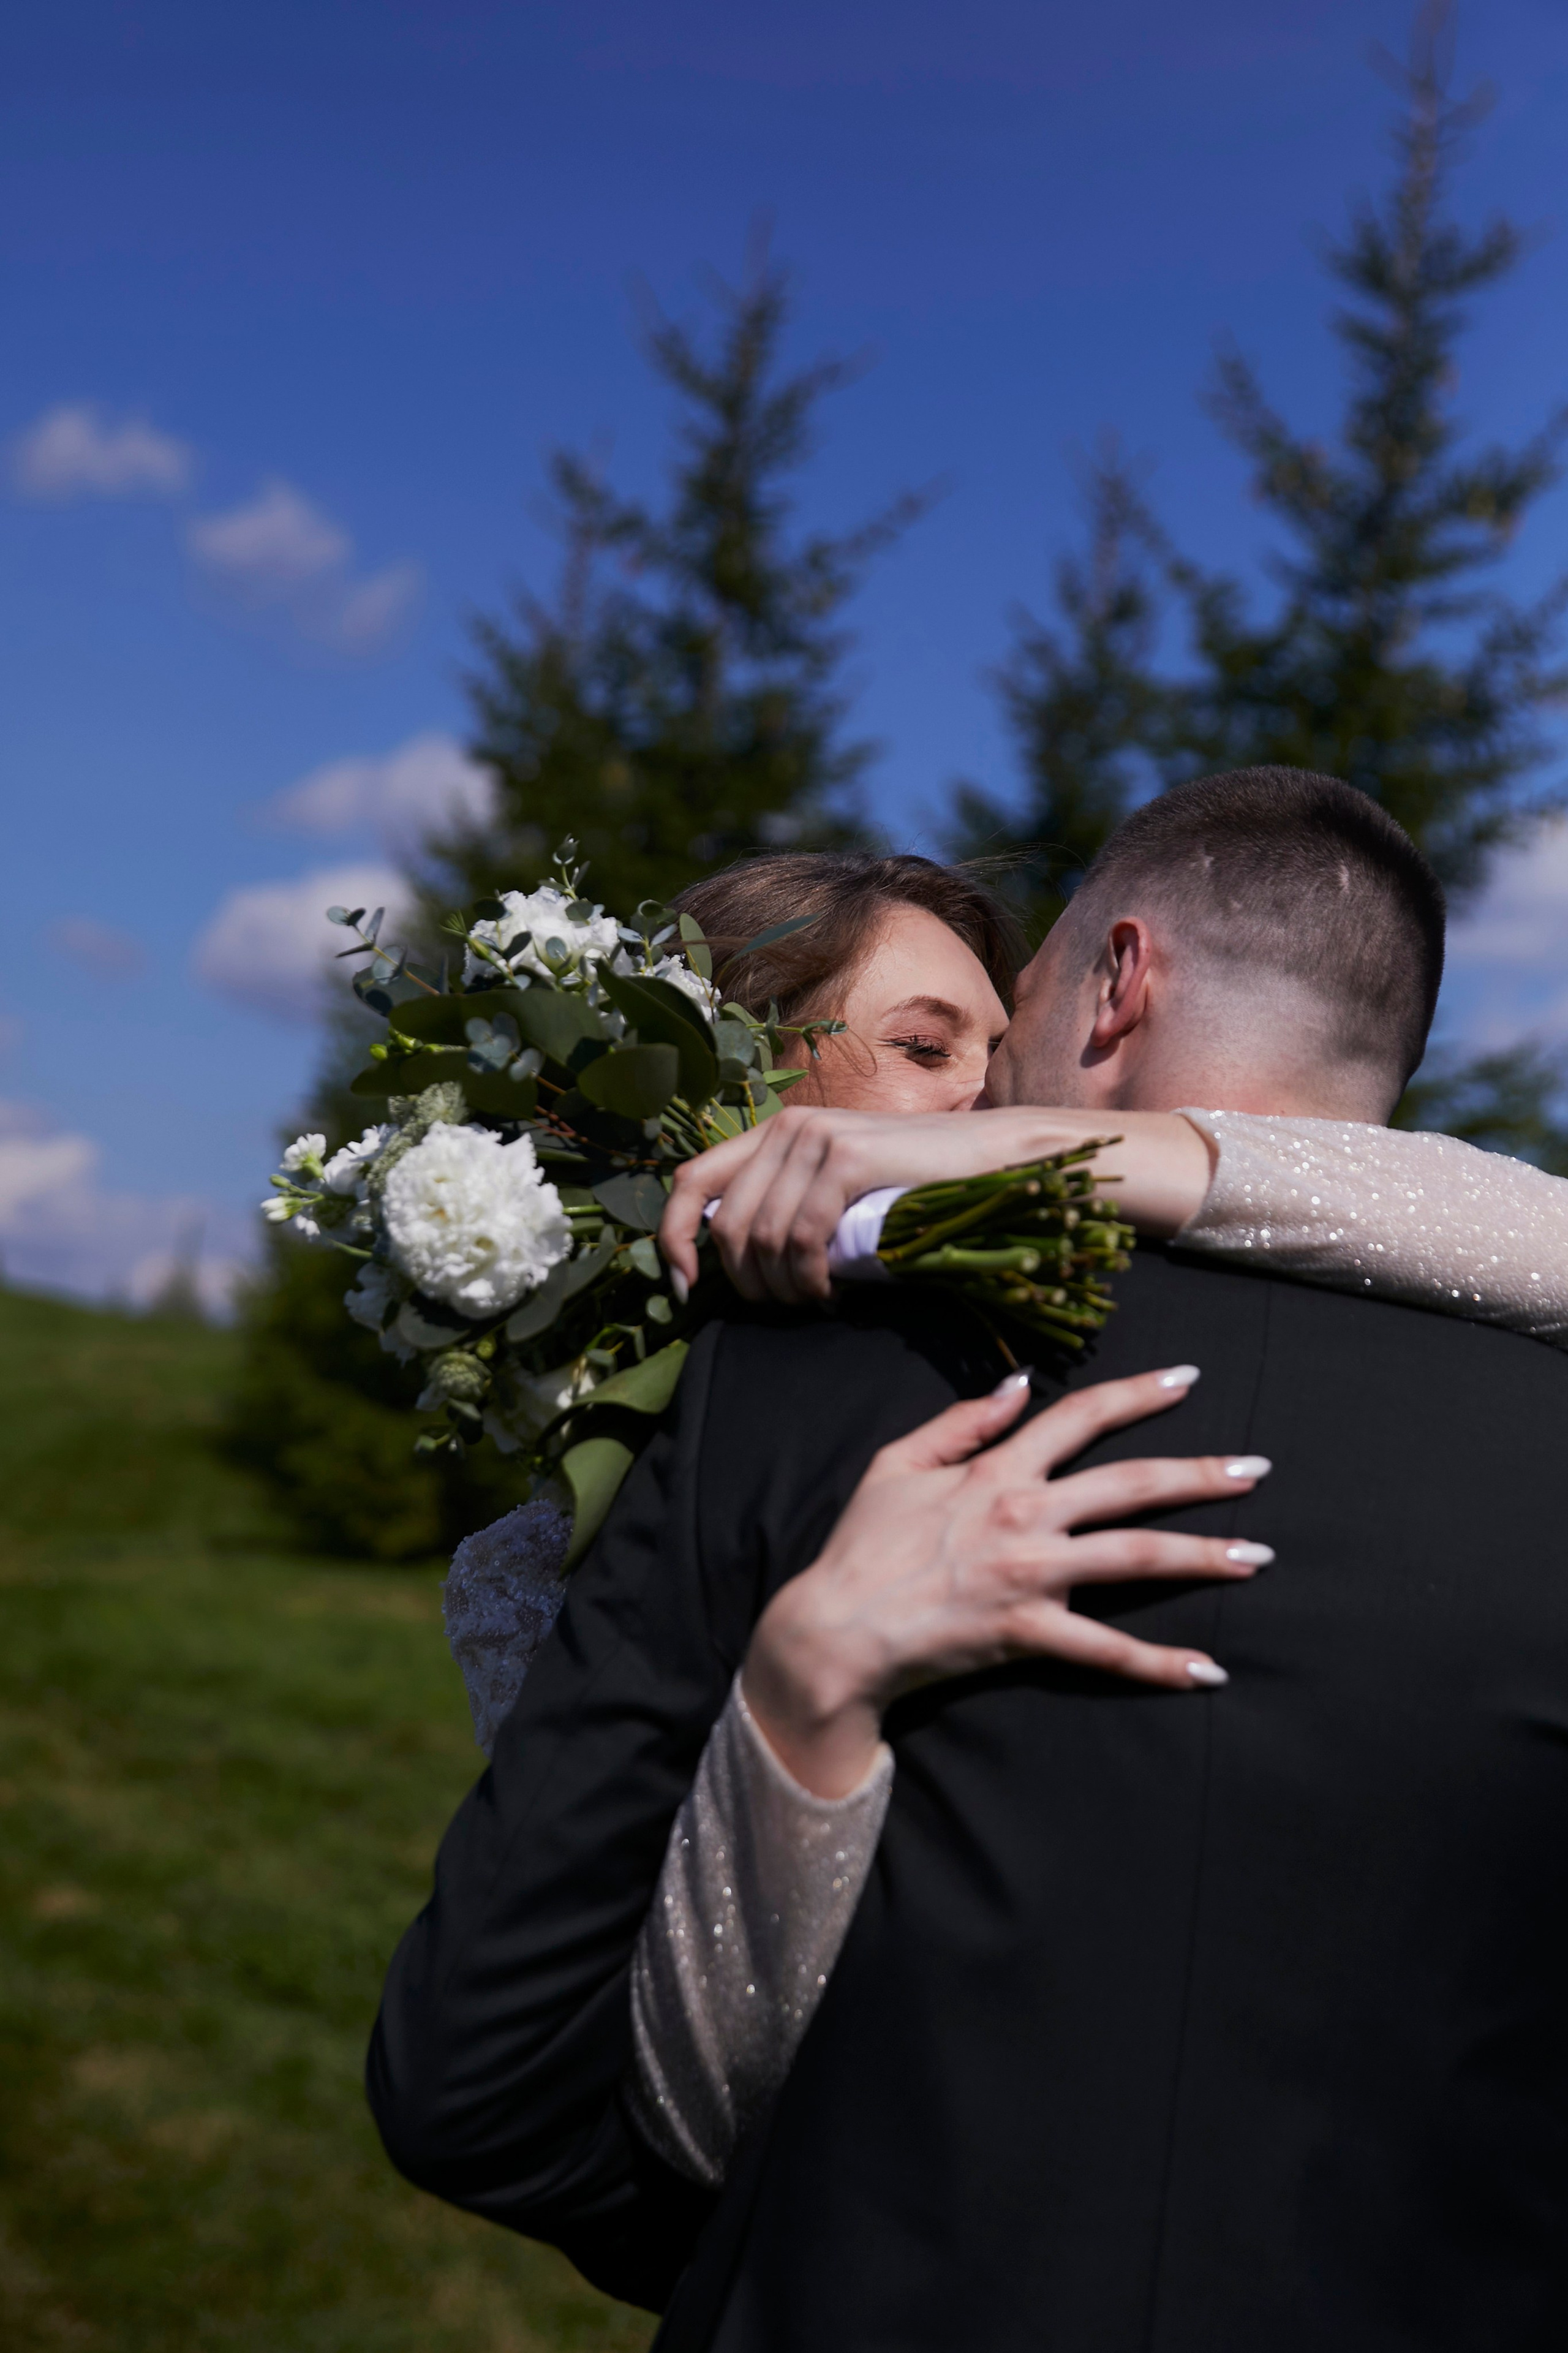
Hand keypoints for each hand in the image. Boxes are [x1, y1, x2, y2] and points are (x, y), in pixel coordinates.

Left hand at [660, 1105, 1214, 1305]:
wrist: (993, 1160)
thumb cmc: (919, 1188)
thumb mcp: (839, 1192)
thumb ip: (787, 1206)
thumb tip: (731, 1261)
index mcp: (774, 1133)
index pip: (686, 1182)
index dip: (671, 1241)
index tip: (684, 1291)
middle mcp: (787, 1127)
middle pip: (724, 1225)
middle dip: (743, 1284)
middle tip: (784, 1310)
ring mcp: (816, 1137)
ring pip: (760, 1238)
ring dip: (781, 1289)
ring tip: (816, 1302)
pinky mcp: (848, 1158)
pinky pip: (800, 1238)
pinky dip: (808, 1279)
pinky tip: (832, 1294)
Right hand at [740, 1364, 1269, 1795]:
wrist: (837, 1630)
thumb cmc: (861, 1546)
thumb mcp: (897, 1463)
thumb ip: (960, 1422)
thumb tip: (1017, 1385)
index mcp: (996, 1470)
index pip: (1080, 1417)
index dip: (1137, 1395)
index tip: (1188, 1380)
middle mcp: (1025, 1515)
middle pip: (1131, 1484)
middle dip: (1200, 1474)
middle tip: (1257, 1470)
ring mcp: (1031, 1576)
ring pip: (1136, 1558)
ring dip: (1203, 1556)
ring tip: (1258, 1557)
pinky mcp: (1029, 1632)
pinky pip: (1105, 1649)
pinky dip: (1158, 1663)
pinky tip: (1208, 1670)